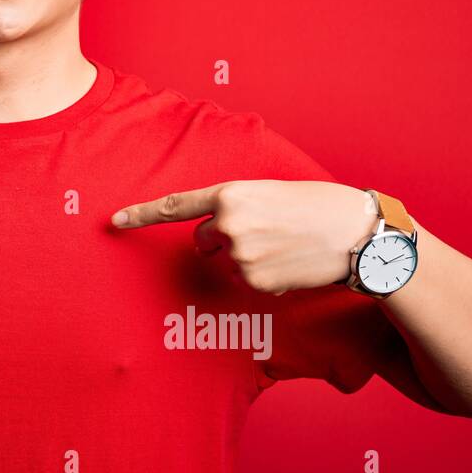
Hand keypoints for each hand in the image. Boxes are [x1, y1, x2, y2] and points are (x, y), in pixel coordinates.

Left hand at [110, 180, 378, 294]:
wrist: (356, 234)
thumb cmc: (317, 205)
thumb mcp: (269, 191)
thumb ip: (234, 207)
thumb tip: (211, 234)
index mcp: (230, 194)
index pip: (175, 206)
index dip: (142, 214)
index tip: (115, 220)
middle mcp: (228, 224)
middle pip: (204, 239)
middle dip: (225, 238)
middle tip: (267, 230)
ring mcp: (240, 255)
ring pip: (227, 261)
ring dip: (249, 257)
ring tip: (285, 245)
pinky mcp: (255, 281)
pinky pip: (248, 280)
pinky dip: (265, 276)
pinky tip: (290, 263)